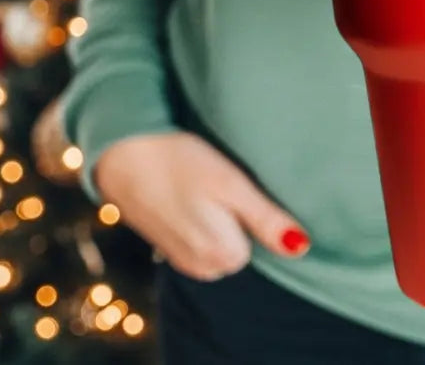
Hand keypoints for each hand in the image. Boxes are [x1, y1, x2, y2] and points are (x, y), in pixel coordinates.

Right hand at [95, 132, 310, 280]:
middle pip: (243, 245)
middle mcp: (202, 268)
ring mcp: (182, 260)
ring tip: (202, 186)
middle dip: (237, 217)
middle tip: (218, 184)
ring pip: (222, 242)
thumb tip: (301, 247)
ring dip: (218, 218)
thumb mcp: (232, 185)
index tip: (237, 186)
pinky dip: (200, 220)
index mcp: (222, 256)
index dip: (253, 209)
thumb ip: (266, 220)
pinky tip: (188, 195)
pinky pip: (201, 240)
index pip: (262, 241)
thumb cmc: (180, 162)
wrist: (123, 155)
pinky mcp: (168, 247)